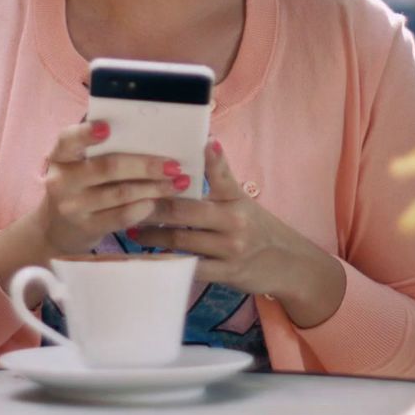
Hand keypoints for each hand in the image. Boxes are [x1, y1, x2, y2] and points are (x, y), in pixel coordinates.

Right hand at [35, 119, 190, 255]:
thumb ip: (100, 150)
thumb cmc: (79, 186)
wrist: (57, 230)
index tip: (108, 127)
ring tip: (177, 183)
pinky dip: (143, 208)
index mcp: (60, 156)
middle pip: (107, 167)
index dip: (86, 133)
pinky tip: (158, 202)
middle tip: (174, 165)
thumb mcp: (78, 166)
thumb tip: (147, 134)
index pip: (68, 139)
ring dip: (154, 187)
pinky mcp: (86, 228)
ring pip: (120, 193)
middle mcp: (62, 181)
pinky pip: (121, 217)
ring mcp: (72, 207)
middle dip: (145, 165)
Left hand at [134, 140, 345, 327]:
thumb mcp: (241, 198)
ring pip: (182, 241)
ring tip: (132, 229)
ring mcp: (230, 249)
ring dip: (153, 236)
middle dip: (152, 207)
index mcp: (235, 197)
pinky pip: (190, 267)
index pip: (211, 175)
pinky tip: (150, 257)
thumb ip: (220, 175)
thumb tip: (208, 140)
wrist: (287, 263)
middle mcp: (234, 221)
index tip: (159, 161)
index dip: (185, 168)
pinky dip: (169, 262)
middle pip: (184, 211)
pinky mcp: (226, 273)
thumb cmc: (256, 226)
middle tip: (127, 202)